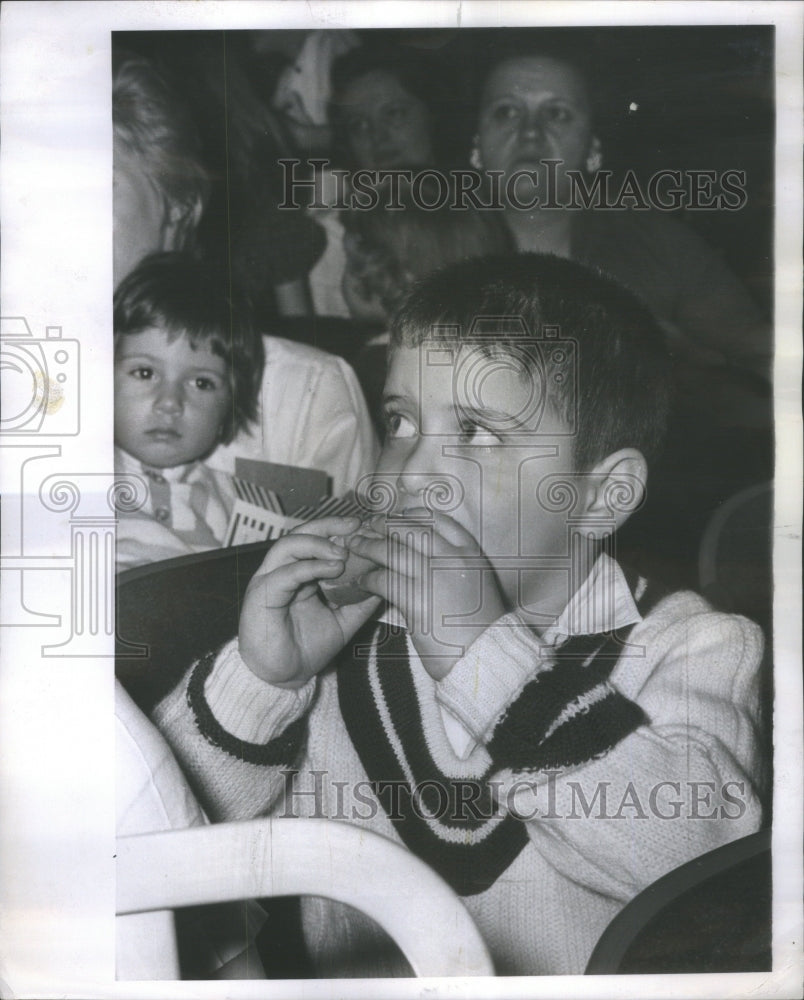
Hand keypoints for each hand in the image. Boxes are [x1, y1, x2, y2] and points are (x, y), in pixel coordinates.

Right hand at [238, 516, 380, 688]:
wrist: (284, 678)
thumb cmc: (307, 648)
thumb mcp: (344, 620)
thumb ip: (361, 600)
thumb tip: (386, 581)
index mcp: (299, 572)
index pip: (316, 538)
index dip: (339, 530)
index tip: (367, 528)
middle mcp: (282, 570)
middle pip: (301, 532)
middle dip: (329, 525)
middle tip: (356, 526)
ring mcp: (269, 579)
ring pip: (289, 545)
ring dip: (319, 544)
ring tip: (344, 552)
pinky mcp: (261, 595)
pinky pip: (285, 573)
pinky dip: (310, 567)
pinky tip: (333, 568)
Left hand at [349, 510, 506, 679]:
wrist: (483, 655)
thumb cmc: (480, 626)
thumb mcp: (477, 584)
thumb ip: (455, 566)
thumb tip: (425, 556)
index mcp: (470, 554)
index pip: (440, 521)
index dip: (414, 515)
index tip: (398, 516)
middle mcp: (453, 559)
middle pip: (412, 530)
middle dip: (386, 524)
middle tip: (368, 524)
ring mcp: (434, 577)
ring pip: (393, 552)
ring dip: (369, 546)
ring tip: (354, 546)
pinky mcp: (416, 599)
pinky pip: (384, 580)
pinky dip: (368, 578)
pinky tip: (360, 581)